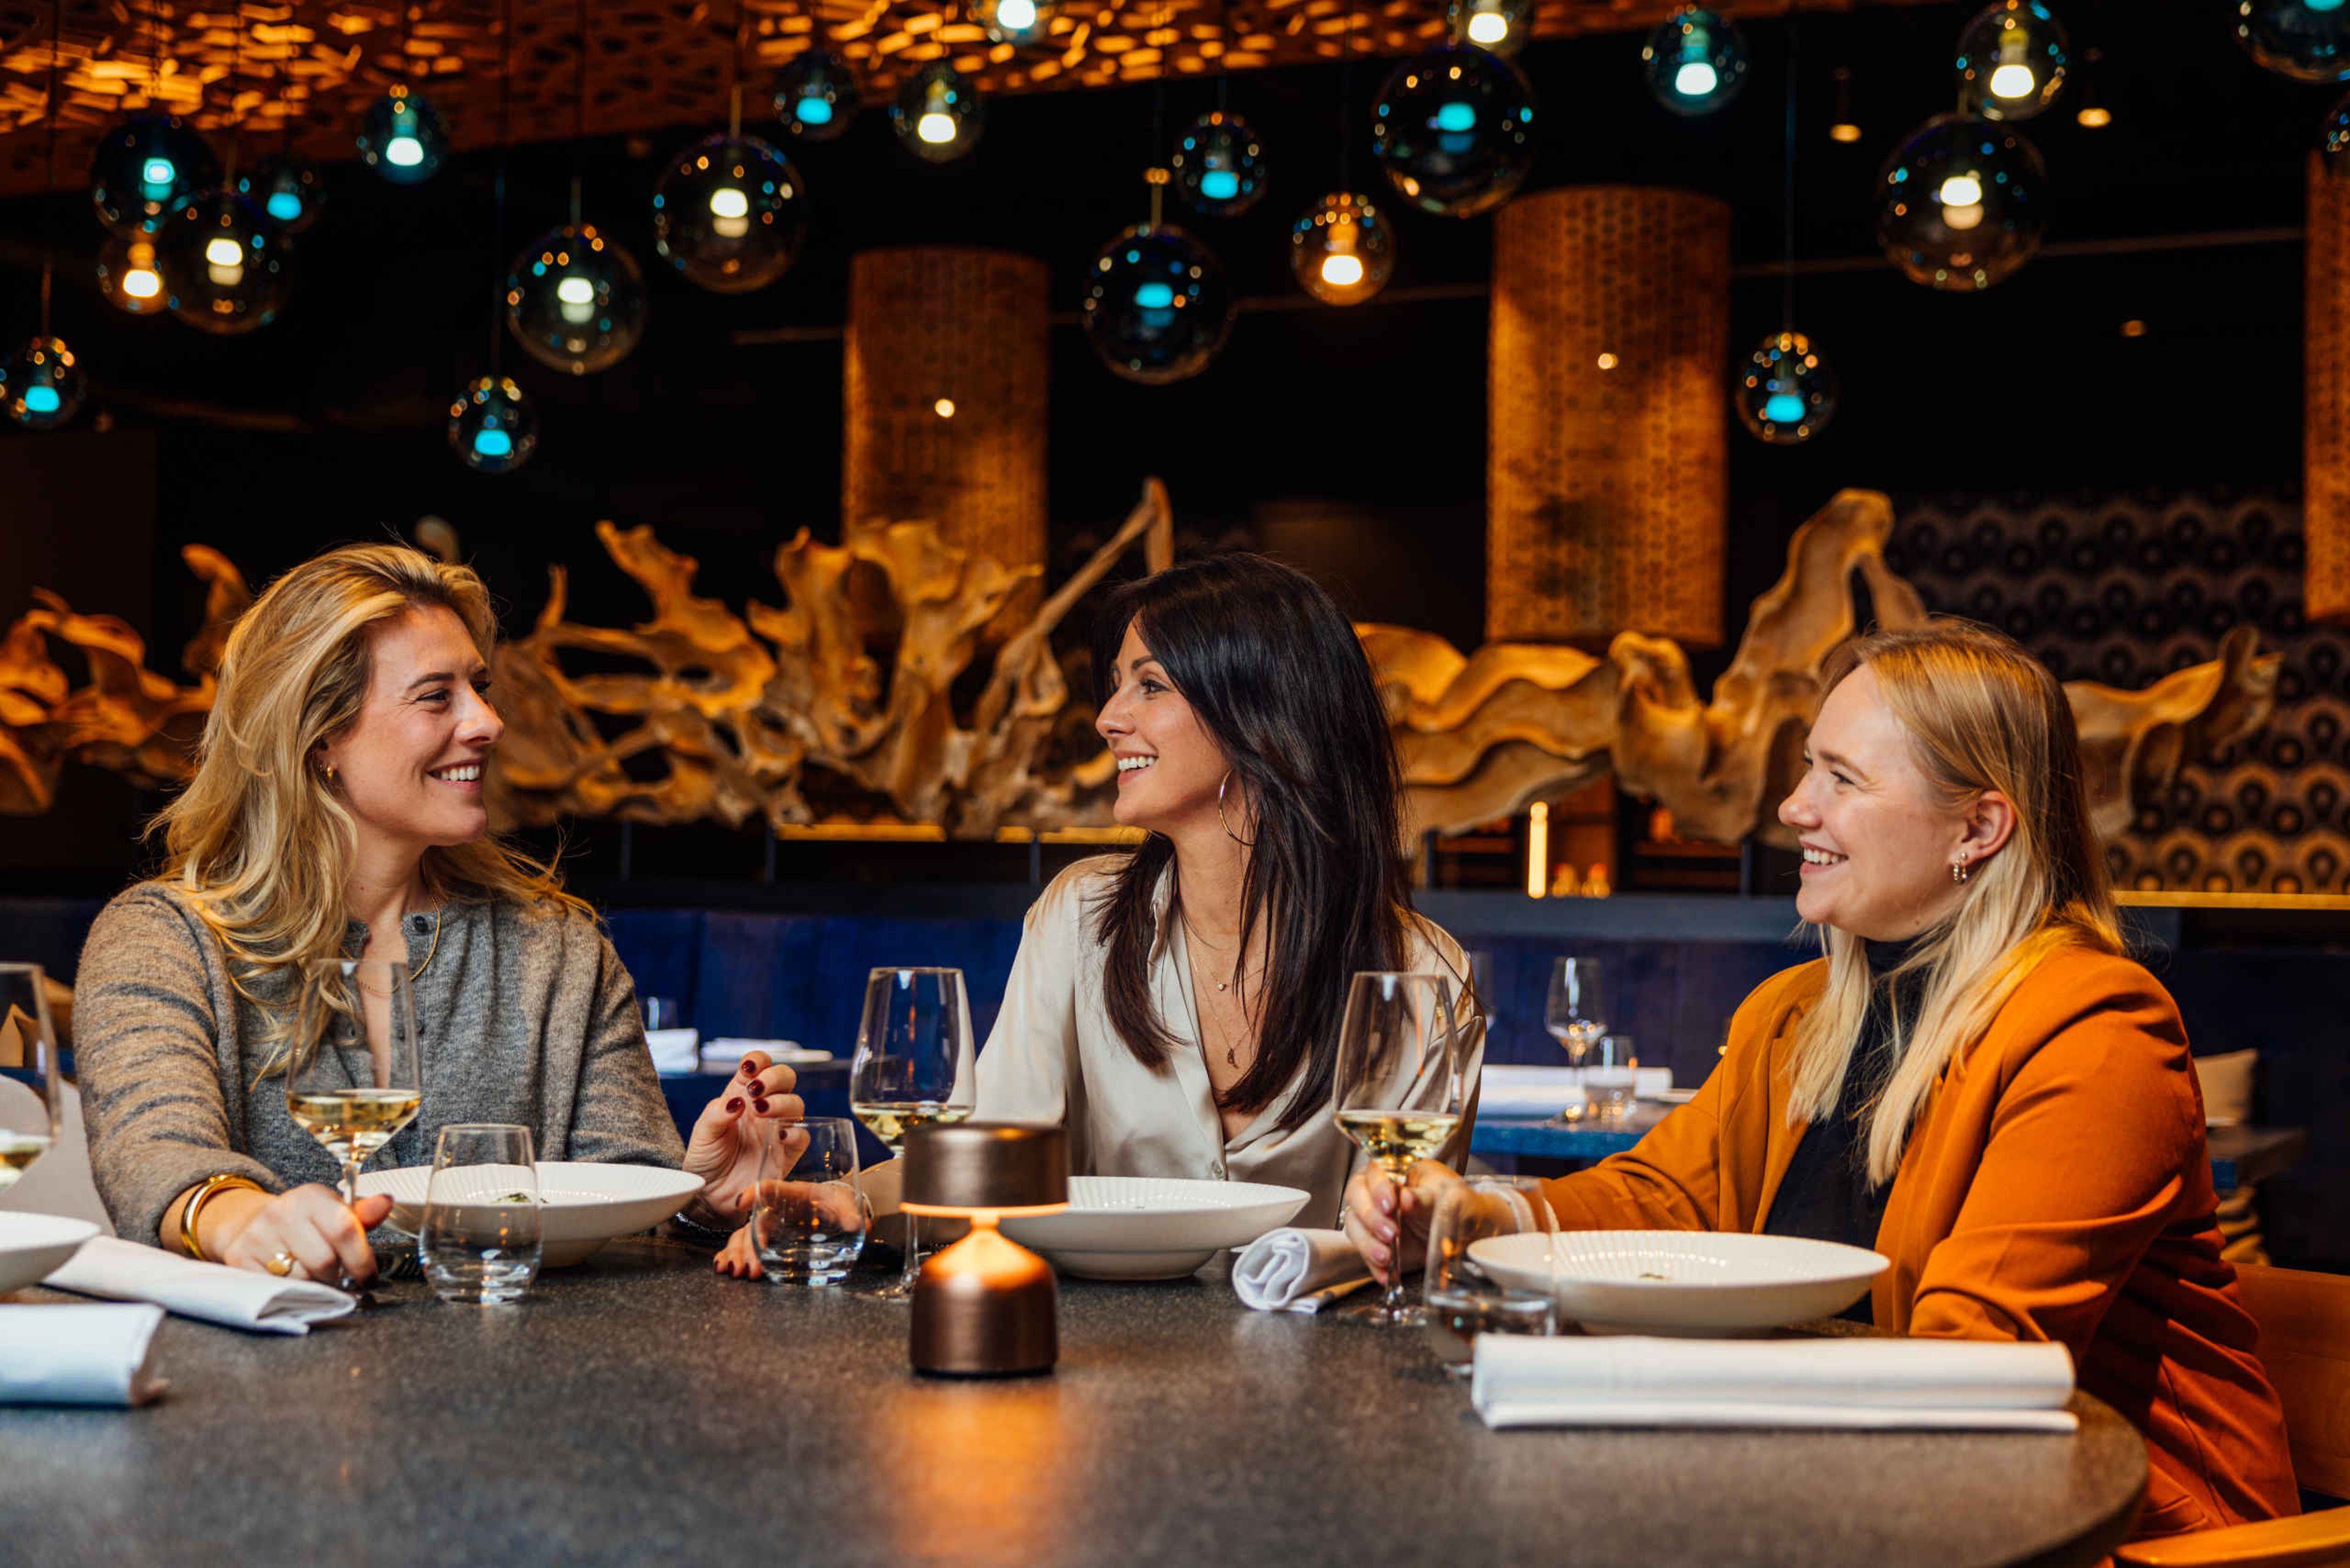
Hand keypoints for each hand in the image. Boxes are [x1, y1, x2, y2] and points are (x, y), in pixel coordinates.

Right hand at [210, 1184, 393, 1284]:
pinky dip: (290, 1291)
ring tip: (314, 1277)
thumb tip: (386, 1202)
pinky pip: (276, 1288)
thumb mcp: (333, 1213)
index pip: (344, 1229)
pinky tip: (293, 1282)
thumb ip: (361, 1216)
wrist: (251, 1224)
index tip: (368, 1277)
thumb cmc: (304, 1224)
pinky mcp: (239, 1257)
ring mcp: (257, 1234)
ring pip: (301, 1279)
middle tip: (337, 1277)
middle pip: (325, 1261)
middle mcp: (281, 1211)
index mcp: (311, 1196)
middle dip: (337, 1276)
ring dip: (314, 1286)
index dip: (361, 1260)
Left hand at [681, 1053, 805, 1226]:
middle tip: (757, 1090)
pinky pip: (802, 1136)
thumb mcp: (702, 1134)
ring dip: (782, 1101)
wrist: (710, 1197)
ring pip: (796, 1103)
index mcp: (741, 1095)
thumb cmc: (705, 1160)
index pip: (758, 1065)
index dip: (758, 1061)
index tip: (749, 1069)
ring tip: (762, 1111)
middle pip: (784, 1077)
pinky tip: (779, 1135)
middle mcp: (763, 1107)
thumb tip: (737, 1101)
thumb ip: (717, 1114)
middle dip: (775, 1077)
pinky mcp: (787, 1153)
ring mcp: (777, 1128)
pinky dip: (795, 1131)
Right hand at [710, 1178, 863, 1282]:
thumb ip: (850, 1212)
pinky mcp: (769, 1237)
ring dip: (738, 1253)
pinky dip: (733, 1254)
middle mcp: (776, 1208)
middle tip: (750, 1266)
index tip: (742, 1203)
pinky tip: (726, 1267)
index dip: (754, 1192)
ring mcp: (771, 1224)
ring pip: (745, 1235)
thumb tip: (859, 1224)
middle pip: (755, 1222)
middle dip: (748, 1243)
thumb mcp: (844, 1203)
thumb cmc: (836, 1200)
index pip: (770, 1188)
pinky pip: (745, 1244)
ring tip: (739, 1271)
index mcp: (793, 1193)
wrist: (835, 1208)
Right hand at [1341, 1159, 1460, 1285]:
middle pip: (1356, 1195)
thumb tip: (1406, 1197)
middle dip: (1370, 1216)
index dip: (1378, 1187)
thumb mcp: (1448, 1198)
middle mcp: (1381, 1190)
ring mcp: (1376, 1216)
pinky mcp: (1377, 1241)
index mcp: (1399, 1170)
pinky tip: (1387, 1275)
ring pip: (1354, 1224)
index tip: (1390, 1205)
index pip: (1376, 1170)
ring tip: (1386, 1257)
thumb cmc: (1460, 1205)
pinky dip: (1374, 1266)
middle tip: (1390, 1233)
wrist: (1469, 1232)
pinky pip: (1365, 1252)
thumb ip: (1425, 1198)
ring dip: (1367, 1243)